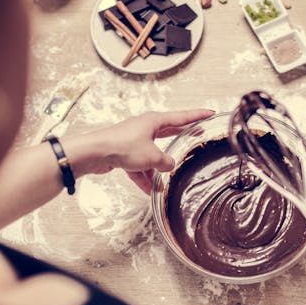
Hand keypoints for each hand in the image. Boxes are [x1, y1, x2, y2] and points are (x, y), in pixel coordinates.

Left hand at [84, 109, 214, 193]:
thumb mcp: (153, 157)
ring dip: (157, 170)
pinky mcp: (124, 153)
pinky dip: (143, 177)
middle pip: (168, 134)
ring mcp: (133, 140)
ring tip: (164, 183)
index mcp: (154, 121)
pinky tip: (149, 191)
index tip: (210, 113)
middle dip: (180, 140)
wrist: (95, 153)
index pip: (182, 117)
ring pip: (152, 155)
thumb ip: (166, 162)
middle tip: (196, 137)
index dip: (198, 116)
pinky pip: (139, 166)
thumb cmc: (123, 147)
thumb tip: (169, 165)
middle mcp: (144, 128)